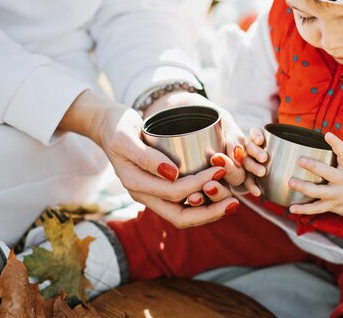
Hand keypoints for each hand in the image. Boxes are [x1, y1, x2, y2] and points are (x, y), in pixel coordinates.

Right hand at [58, 90, 238, 227]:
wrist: (107, 126)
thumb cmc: (117, 127)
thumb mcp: (125, 137)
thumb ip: (146, 157)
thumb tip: (172, 174)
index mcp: (135, 184)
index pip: (173, 194)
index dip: (198, 186)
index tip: (219, 171)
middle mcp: (144, 194)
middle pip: (180, 216)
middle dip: (210, 213)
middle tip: (235, 202)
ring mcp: (152, 193)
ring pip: (184, 213)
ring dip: (209, 211)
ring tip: (233, 202)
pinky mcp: (160, 187)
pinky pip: (183, 203)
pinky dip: (202, 202)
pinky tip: (220, 194)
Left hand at [288, 132, 342, 222]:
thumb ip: (334, 158)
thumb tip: (310, 142)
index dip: (337, 144)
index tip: (327, 134)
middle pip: (329, 174)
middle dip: (314, 167)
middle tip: (300, 160)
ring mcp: (337, 195)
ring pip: (320, 192)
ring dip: (304, 187)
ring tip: (290, 182)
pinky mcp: (332, 206)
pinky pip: (316, 209)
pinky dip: (303, 209)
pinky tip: (292, 208)